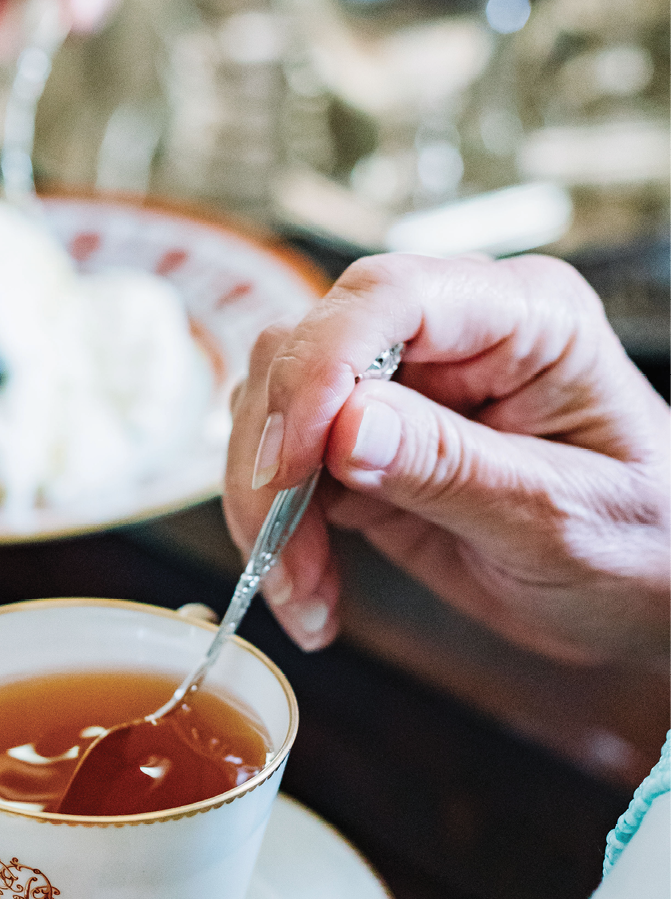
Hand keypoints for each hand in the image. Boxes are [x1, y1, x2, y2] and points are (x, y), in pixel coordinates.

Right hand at [224, 253, 670, 665]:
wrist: (645, 600)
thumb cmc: (642, 547)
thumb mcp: (561, 519)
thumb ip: (454, 468)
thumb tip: (344, 428)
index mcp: (524, 318)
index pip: (390, 297)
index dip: (322, 368)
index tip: (291, 461)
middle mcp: (451, 337)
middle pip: (307, 347)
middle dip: (278, 454)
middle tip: (284, 552)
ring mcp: (401, 390)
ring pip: (274, 408)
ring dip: (266, 505)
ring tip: (304, 594)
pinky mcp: (365, 448)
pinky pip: (283, 471)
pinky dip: (276, 535)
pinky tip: (311, 595)